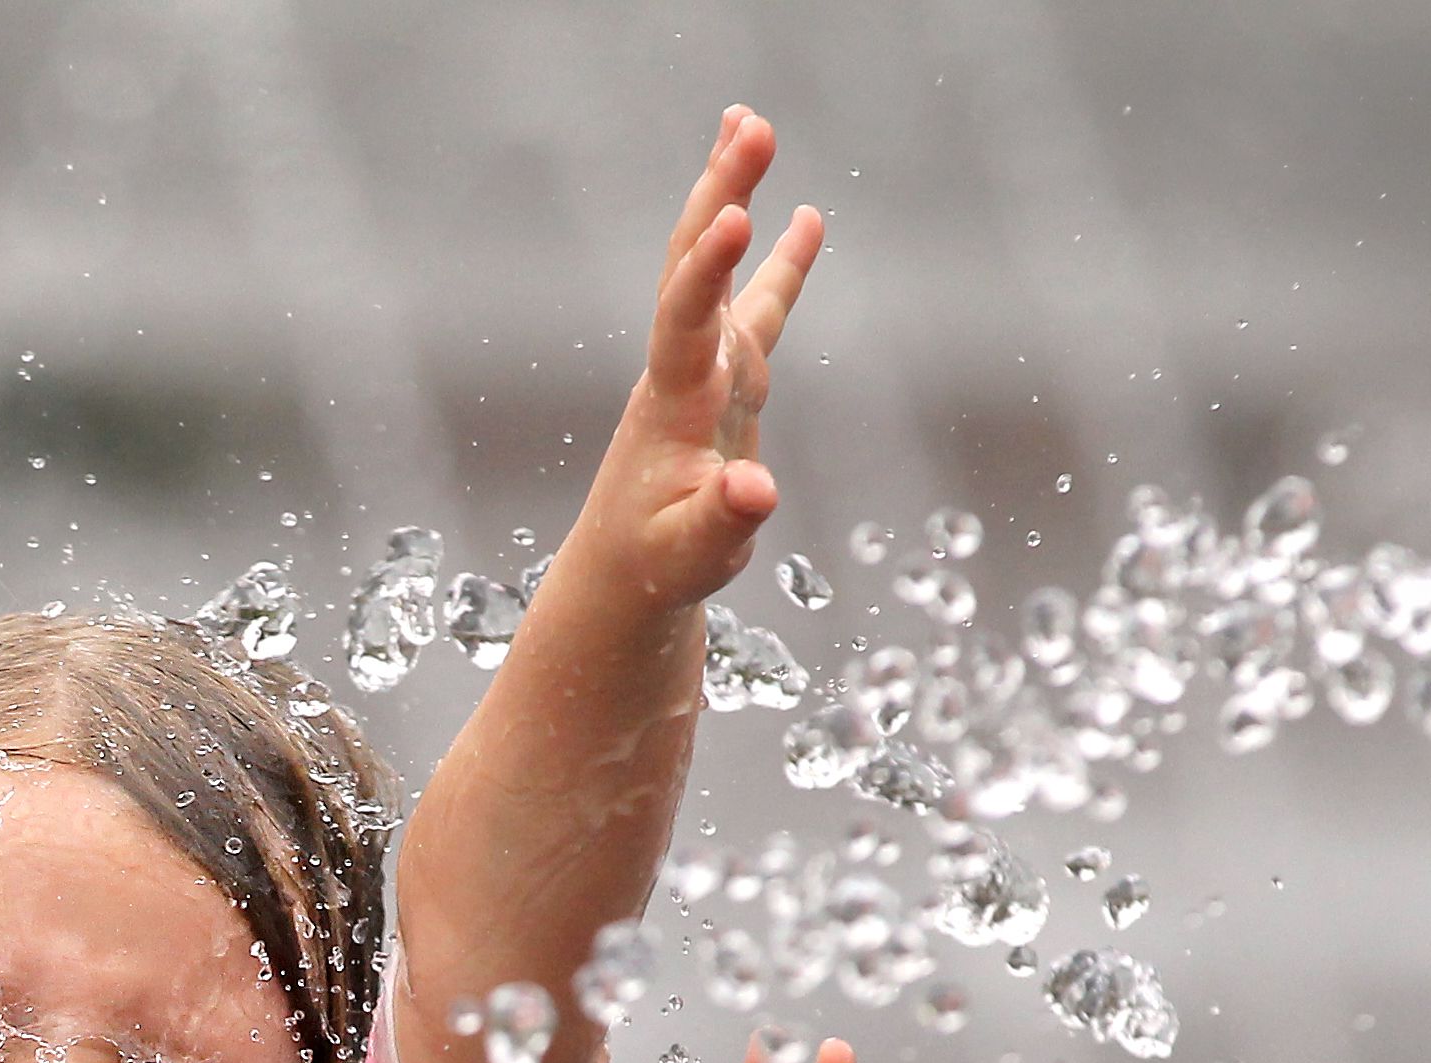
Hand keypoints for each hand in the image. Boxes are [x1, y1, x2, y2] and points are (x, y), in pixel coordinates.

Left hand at [566, 105, 823, 613]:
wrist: (626, 570)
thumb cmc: (658, 565)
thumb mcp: (694, 556)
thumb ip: (723, 523)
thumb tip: (756, 493)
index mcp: (676, 405)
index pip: (687, 323)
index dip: (708, 271)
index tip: (736, 214)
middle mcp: (687, 370)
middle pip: (698, 267)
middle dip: (722, 194)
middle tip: (749, 125)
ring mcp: (707, 368)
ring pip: (718, 270)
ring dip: (731, 197)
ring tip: (748, 125)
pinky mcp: (727, 378)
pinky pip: (755, 304)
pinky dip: (777, 260)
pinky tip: (804, 215)